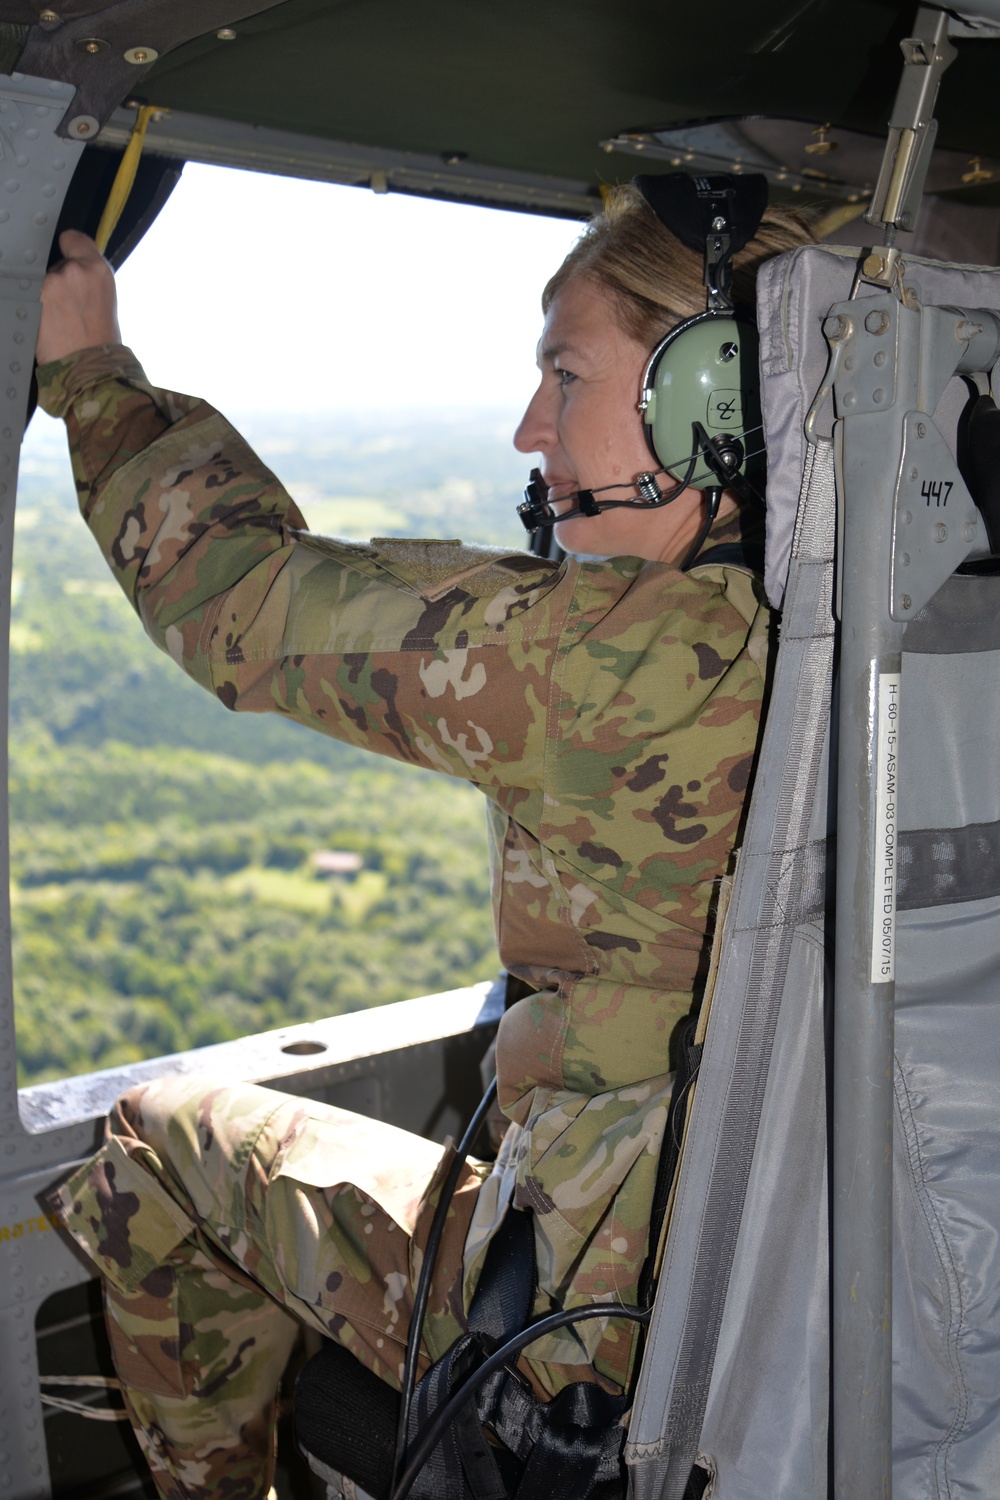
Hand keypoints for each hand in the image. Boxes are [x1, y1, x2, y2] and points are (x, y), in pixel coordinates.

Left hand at [36, 230, 120, 364]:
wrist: (90, 369)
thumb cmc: (101, 342)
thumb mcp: (105, 301)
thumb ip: (89, 279)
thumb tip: (71, 269)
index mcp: (98, 270)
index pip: (73, 239)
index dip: (69, 249)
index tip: (67, 257)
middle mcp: (74, 270)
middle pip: (57, 264)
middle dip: (60, 281)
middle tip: (69, 308)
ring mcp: (51, 283)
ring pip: (42, 280)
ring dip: (46, 295)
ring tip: (59, 320)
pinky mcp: (33, 298)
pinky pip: (29, 294)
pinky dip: (35, 306)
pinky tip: (47, 323)